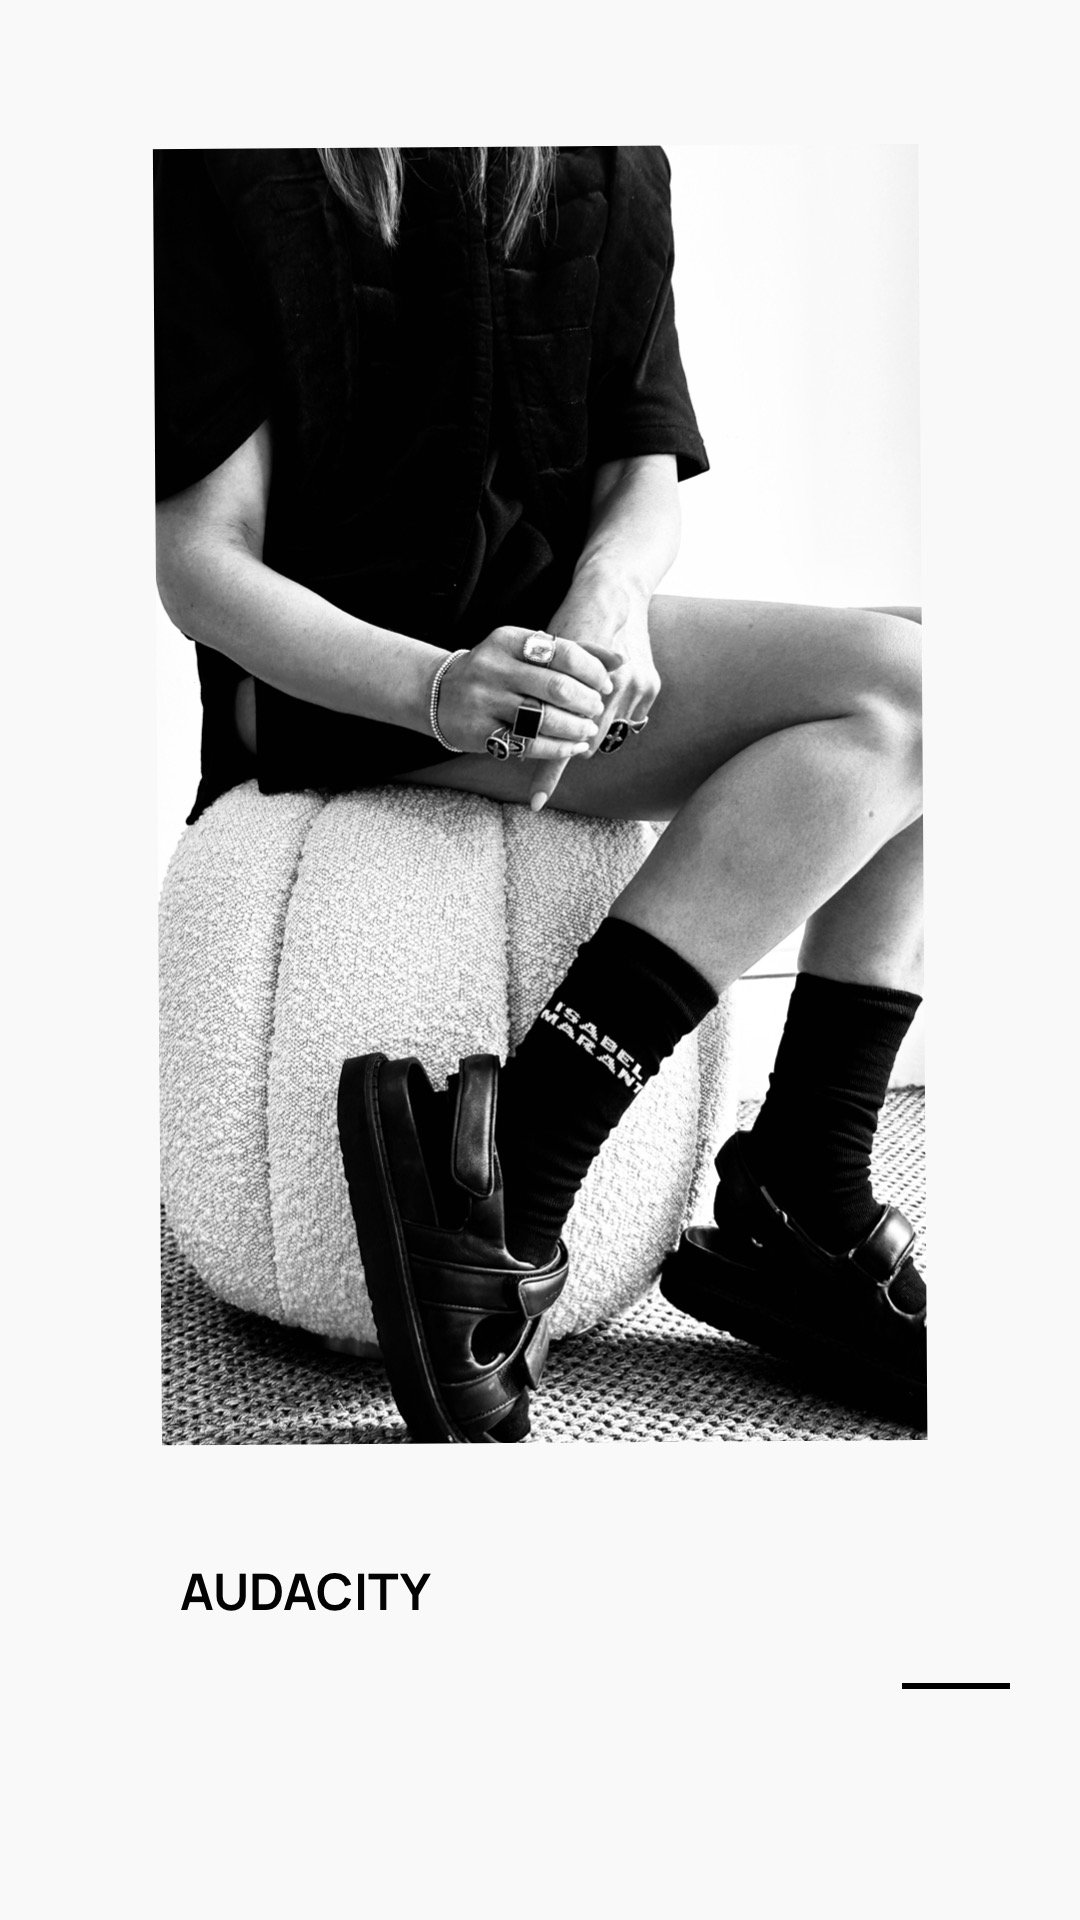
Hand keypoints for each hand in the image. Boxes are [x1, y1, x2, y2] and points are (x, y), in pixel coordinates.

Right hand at [434, 625, 622, 760]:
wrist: (439, 694)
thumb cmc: (496, 670)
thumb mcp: (524, 651)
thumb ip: (572, 652)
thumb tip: (619, 660)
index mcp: (507, 639)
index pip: (562, 652)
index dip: (592, 671)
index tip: (604, 684)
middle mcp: (493, 667)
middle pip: (555, 687)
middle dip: (586, 702)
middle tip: (597, 709)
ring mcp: (484, 701)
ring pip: (543, 719)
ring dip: (575, 728)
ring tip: (588, 730)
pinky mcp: (479, 732)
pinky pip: (528, 744)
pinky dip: (557, 748)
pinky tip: (572, 747)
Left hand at [528, 569, 659, 807]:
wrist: (613, 591)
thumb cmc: (572, 622)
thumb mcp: (547, 655)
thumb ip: (543, 693)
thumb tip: (527, 734)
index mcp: (582, 683)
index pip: (563, 739)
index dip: (549, 772)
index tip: (536, 803)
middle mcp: (616, 689)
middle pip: (589, 739)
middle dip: (572, 735)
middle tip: (560, 724)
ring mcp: (638, 689)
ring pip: (609, 732)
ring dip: (595, 724)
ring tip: (585, 702)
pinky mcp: (651, 687)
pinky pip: (629, 719)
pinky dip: (615, 712)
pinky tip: (608, 693)